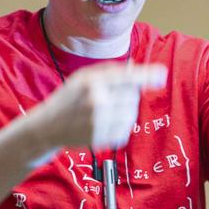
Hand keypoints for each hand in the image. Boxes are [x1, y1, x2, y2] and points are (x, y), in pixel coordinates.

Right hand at [39, 63, 166, 149]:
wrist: (47, 127)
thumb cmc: (68, 99)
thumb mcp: (82, 78)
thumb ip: (109, 72)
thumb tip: (137, 69)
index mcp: (91, 82)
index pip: (126, 77)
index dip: (146, 75)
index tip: (162, 74)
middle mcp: (97, 101)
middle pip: (133, 96)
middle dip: (128, 95)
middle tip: (111, 98)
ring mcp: (99, 122)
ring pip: (131, 114)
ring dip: (126, 111)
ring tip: (108, 111)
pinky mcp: (101, 139)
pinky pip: (125, 131)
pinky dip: (121, 127)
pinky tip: (105, 124)